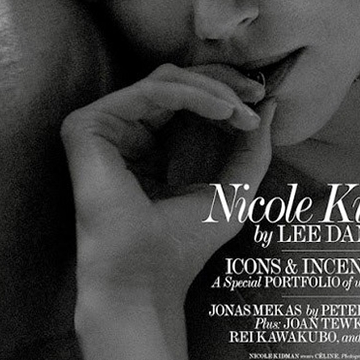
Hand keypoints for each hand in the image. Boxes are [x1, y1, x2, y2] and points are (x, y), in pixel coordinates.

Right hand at [61, 64, 275, 309]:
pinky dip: (192, 95)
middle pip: (176, 78)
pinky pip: (149, 92)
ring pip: (165, 79)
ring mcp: (104, 127)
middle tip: (256, 93)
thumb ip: (253, 149)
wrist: (146, 281)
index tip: (262, 102)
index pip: (186, 97)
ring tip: (241, 113)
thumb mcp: (234, 190)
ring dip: (213, 91)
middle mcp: (125, 130)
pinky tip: (222, 112)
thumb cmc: (184, 245)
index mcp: (150, 143)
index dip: (225, 92)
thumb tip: (271, 105)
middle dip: (222, 82)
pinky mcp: (88, 127)